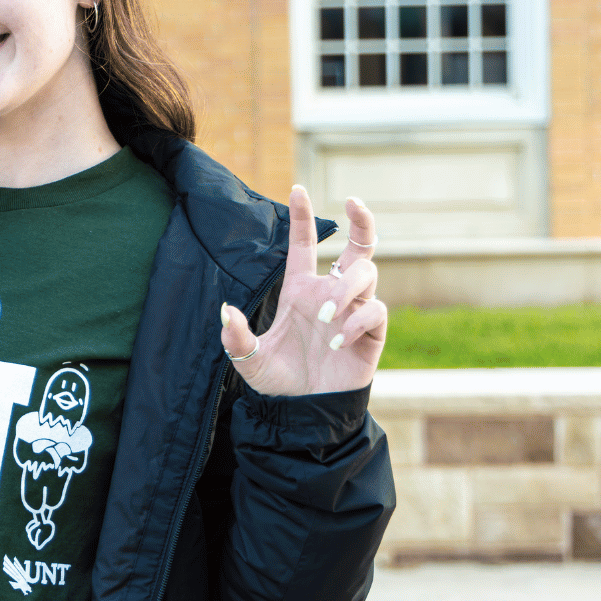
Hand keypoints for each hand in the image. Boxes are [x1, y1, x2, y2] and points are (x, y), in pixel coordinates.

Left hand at [219, 186, 386, 396]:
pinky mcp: (371, 334)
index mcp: (301, 290)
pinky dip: (356, 321)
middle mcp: (330, 294)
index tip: (298, 189)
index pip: (306, 246)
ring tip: (325, 316)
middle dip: (362, 220)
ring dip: (346, 288)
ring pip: (367, 273)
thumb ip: (237, 338)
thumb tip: (226, 311)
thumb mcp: (249, 360)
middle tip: (355, 202)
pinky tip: (337, 342)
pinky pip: (374, 311)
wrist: (303, 412)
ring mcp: (353, 311)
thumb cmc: (278, 380)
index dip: (302, 217)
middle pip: (359, 247)